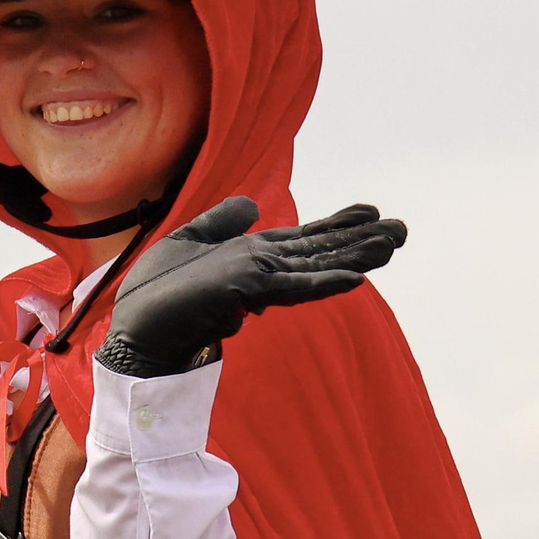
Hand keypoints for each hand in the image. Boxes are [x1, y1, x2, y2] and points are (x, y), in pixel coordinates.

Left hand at [97, 197, 406, 376]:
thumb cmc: (156, 296)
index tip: (372, 211)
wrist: (136, 333)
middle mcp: (262, 270)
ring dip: (356, 254)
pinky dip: (323, 282)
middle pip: (320, 252)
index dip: (337, 225)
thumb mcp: (188, 242)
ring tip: (393, 242)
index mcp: (252, 258)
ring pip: (317, 266)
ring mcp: (258, 282)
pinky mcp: (247, 293)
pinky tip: (354, 278)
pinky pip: (293, 287)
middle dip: (360, 240)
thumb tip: (252, 205)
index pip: (303, 240)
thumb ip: (222, 223)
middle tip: (402, 228)